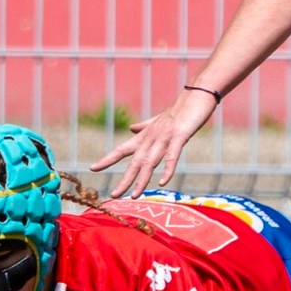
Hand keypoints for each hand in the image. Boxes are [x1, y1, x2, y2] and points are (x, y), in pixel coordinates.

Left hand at [90, 87, 216, 197]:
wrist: (198, 95)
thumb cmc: (181, 109)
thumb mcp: (160, 120)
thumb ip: (144, 126)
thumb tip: (132, 129)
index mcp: (146, 135)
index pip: (122, 149)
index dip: (107, 159)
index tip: (93, 168)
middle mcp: (152, 137)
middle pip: (135, 161)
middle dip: (125, 179)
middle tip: (114, 195)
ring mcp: (165, 137)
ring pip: (150, 162)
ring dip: (142, 180)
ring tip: (134, 195)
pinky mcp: (180, 136)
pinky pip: (172, 155)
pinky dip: (167, 169)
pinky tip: (162, 182)